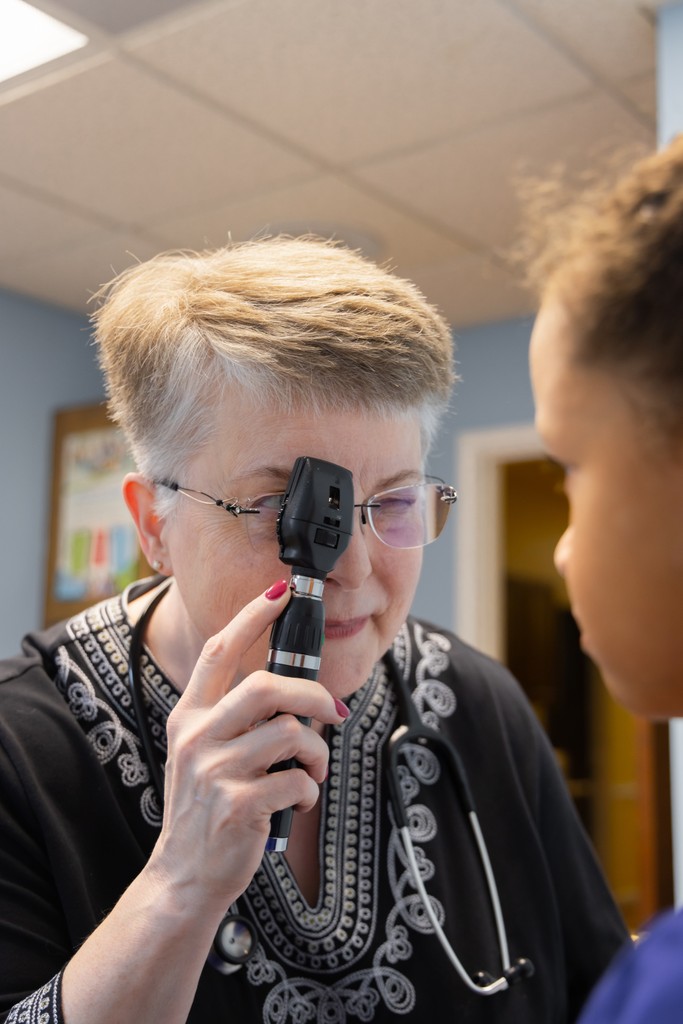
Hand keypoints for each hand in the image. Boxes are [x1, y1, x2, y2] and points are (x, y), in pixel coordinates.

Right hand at [146, 580, 348, 916]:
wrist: (184, 877)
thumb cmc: (205, 809)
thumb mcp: (202, 754)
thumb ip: (235, 720)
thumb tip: (300, 694)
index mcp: (189, 717)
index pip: (220, 652)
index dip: (252, 616)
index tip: (281, 591)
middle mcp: (197, 738)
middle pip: (267, 687)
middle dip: (314, 695)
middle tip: (335, 712)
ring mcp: (215, 772)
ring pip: (291, 734)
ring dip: (317, 754)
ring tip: (313, 772)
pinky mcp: (237, 805)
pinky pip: (297, 782)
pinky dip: (309, 792)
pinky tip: (297, 803)